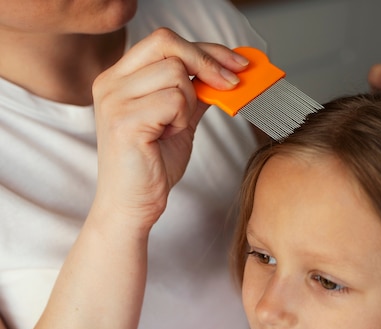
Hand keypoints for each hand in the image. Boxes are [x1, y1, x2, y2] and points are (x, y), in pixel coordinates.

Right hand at [92, 28, 248, 230]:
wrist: (133, 204)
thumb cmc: (154, 164)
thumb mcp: (179, 120)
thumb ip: (194, 93)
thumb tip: (227, 72)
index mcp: (120, 77)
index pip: (165, 41)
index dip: (206, 49)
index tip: (238, 63)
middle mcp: (111, 82)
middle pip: (168, 44)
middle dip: (208, 62)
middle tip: (232, 84)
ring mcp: (114, 100)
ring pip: (176, 75)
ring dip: (189, 103)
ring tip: (175, 127)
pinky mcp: (124, 121)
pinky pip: (174, 101)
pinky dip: (182, 119)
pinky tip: (169, 135)